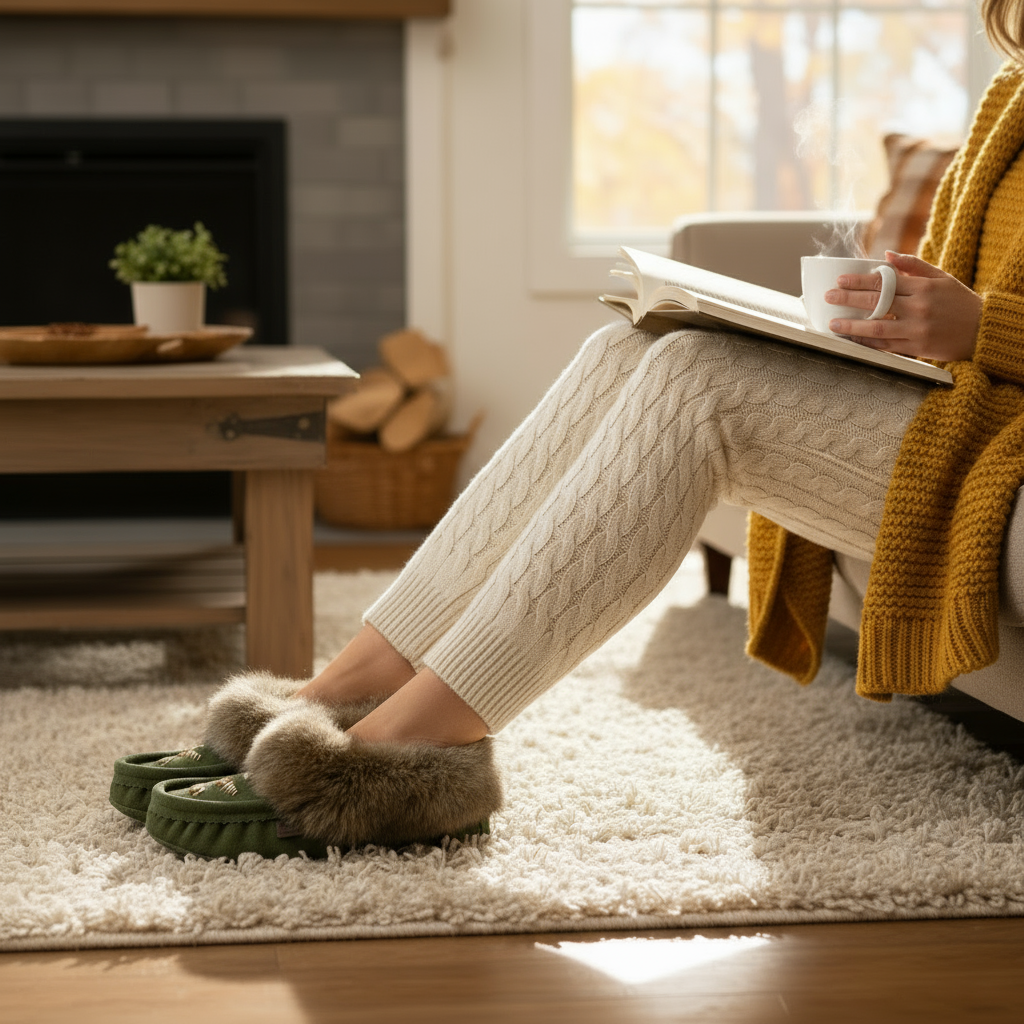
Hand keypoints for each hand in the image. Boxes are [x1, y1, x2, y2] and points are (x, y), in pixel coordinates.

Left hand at [826, 251, 981, 361]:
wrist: (982, 330)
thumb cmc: (958, 301)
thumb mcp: (941, 277)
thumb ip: (913, 266)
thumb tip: (886, 256)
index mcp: (923, 287)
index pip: (885, 282)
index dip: (860, 281)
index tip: (840, 280)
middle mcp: (919, 308)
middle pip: (877, 302)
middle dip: (849, 299)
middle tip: (829, 297)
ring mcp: (918, 329)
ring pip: (878, 328)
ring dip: (853, 326)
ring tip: (833, 324)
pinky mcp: (918, 348)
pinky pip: (887, 346)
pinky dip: (868, 343)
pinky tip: (853, 340)